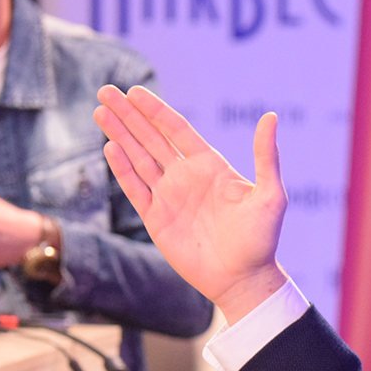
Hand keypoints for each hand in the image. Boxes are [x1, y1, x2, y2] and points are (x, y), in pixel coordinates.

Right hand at [94, 85, 287, 322]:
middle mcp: (186, 177)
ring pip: (138, 159)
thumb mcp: (271, 195)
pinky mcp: (156, 220)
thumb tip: (270, 117)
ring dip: (119, 136)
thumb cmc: (262, 239)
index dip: (155, 110)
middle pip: (150, 138)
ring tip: (100, 112)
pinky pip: (135, 189)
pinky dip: (122, 170)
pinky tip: (109, 148)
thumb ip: (267, 156)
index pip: (176, 130)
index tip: (134, 91)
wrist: (243, 279)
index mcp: (210, 166)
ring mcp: (169, 197)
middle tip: (105, 92)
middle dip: (128, 115)